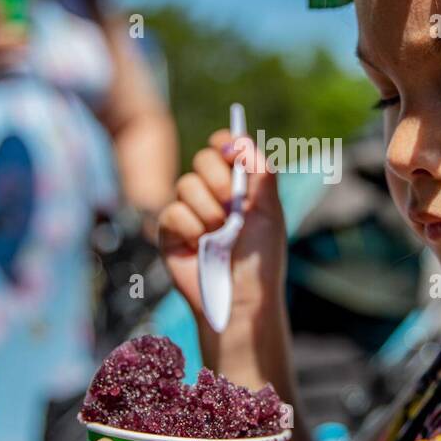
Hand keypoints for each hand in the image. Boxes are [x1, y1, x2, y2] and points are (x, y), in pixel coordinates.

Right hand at [158, 130, 286, 326]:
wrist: (242, 298)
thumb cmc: (260, 261)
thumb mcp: (270, 215)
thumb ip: (263, 175)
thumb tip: (245, 142)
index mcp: (239, 187)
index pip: (226, 149)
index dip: (226, 142)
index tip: (232, 150)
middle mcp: (213, 195)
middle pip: (203, 159)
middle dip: (219, 178)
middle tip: (233, 204)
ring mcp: (190, 212)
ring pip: (186, 184)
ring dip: (208, 210)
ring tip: (219, 235)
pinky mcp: (170, 232)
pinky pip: (173, 211)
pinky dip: (191, 227)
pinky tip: (200, 246)